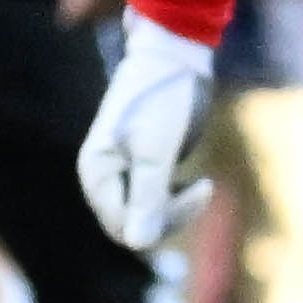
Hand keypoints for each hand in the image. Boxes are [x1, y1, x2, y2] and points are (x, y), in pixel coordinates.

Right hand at [78, 26, 217, 251]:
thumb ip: (147, 198)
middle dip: (171, 216)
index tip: (200, 190)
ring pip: (147, 216)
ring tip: (203, 186)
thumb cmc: (163, 100)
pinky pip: (156, 200)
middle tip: (205, 190)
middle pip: (134, 226)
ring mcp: (124, 172)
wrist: (175, 58)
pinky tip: (197, 182)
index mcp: (97, 174)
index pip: (125, 227)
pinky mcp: (144, 166)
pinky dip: (177, 198)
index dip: (163, 220)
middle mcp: (104, 177)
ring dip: (177, 208)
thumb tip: (138, 245)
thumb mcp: (157, 152)